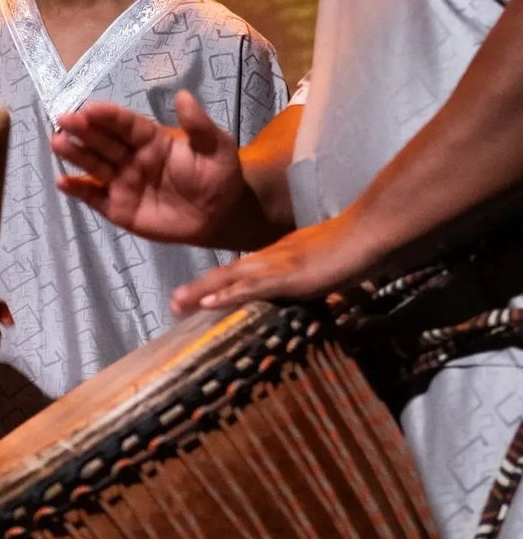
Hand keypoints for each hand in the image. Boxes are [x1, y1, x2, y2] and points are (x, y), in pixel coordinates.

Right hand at [53, 92, 245, 244]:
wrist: (219, 217)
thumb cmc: (218, 177)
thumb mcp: (216, 147)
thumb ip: (198, 125)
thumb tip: (183, 95)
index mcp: (152, 140)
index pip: (126, 125)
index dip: (109, 116)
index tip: (89, 108)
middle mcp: (131, 158)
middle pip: (104, 142)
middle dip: (84, 130)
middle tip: (64, 119)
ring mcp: (122, 183)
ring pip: (94, 165)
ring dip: (75, 154)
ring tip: (57, 142)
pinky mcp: (118, 208)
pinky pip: (94, 197)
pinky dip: (78, 190)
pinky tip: (62, 181)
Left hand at [170, 211, 385, 314]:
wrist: (366, 235)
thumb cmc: (346, 248)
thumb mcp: (314, 265)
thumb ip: (298, 277)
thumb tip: (292, 290)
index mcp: (273, 257)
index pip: (237, 272)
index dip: (212, 284)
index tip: (190, 297)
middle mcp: (268, 259)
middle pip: (225, 275)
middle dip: (197, 290)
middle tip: (171, 304)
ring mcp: (276, 266)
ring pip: (231, 280)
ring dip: (203, 292)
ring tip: (178, 304)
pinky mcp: (288, 276)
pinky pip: (253, 288)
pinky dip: (230, 295)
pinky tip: (210, 302)